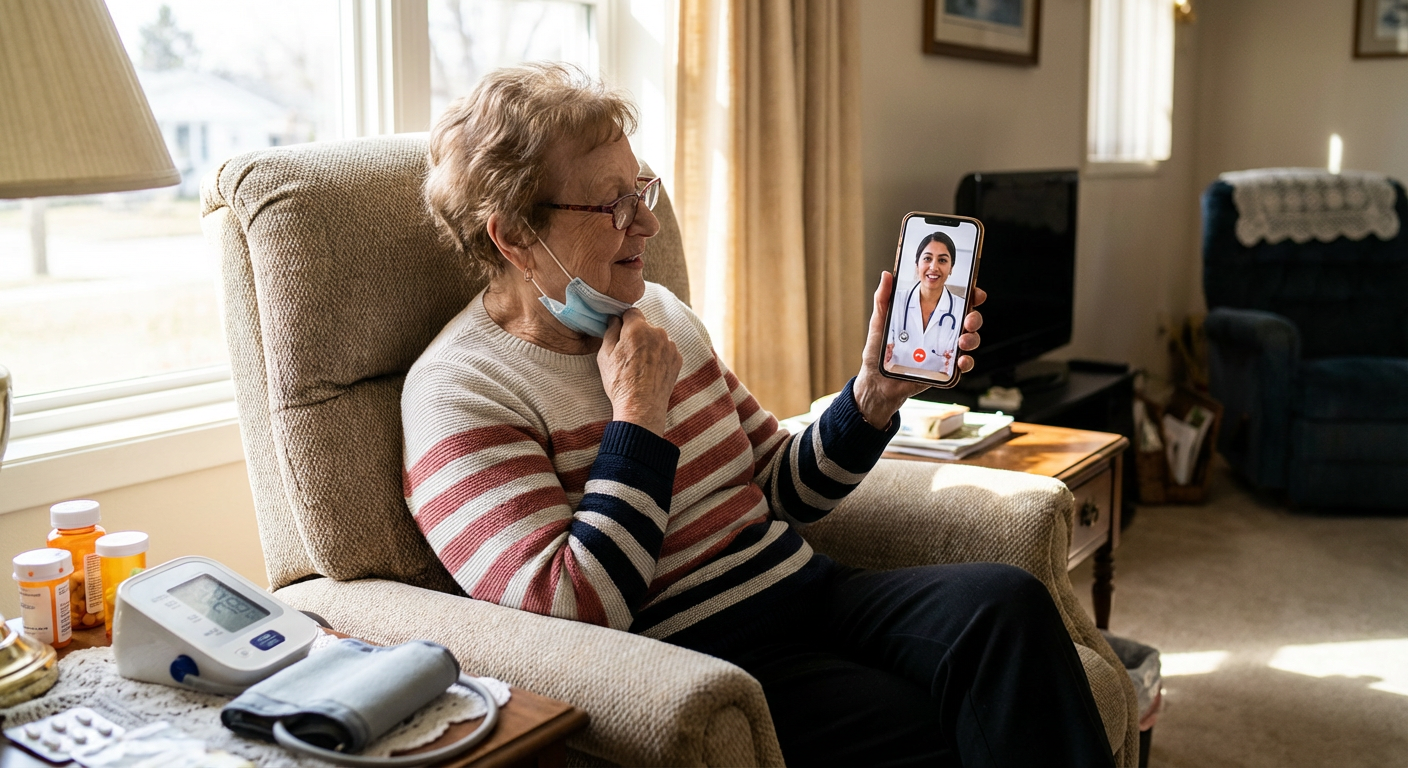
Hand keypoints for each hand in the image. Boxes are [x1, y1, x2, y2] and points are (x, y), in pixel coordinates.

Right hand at [599, 308, 681, 436]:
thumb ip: (610, 332)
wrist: (641, 407)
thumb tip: (614, 319)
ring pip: (657, 338)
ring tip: (640, 366)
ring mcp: (670, 346)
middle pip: (645, 326)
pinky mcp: (678, 359)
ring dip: (650, 345)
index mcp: (638, 328)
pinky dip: (659, 356)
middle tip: (628, 354)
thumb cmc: (620, 382)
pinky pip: (666, 350)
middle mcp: (658, 332)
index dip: (624, 321)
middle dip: (637, 335)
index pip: (632, 312)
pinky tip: (650, 371)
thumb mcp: (605, 355)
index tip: (620, 332)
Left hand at [853, 272, 985, 429]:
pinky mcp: (944, 370)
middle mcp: (939, 333)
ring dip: (972, 338)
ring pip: (969, 341)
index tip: (974, 292)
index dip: (968, 296)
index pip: (953, 303)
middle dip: (974, 317)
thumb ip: (883, 300)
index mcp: (927, 318)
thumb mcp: (880, 323)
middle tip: (969, 320)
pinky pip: (962, 365)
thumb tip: (887, 276)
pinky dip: (966, 362)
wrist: (877, 384)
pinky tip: (961, 360)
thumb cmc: (878, 354)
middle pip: (967, 320)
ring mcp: (943, 351)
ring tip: (963, 341)